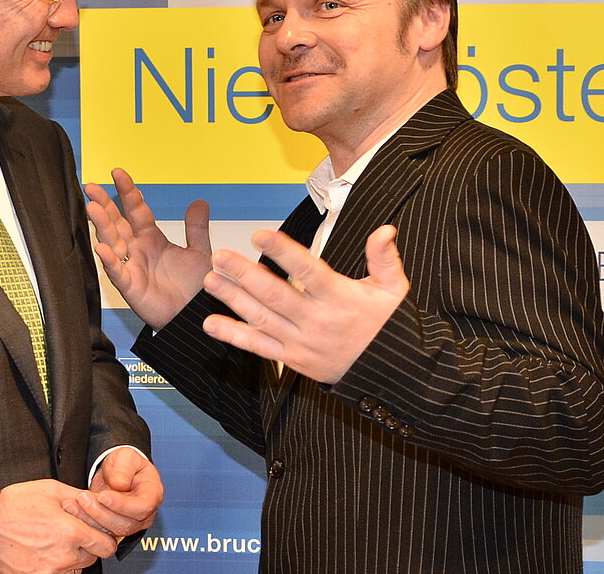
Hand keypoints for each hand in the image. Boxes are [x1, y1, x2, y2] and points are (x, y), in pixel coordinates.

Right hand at [0, 479, 117, 573]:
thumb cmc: (15, 503)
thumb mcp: (51, 489)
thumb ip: (80, 497)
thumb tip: (98, 501)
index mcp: (70, 532)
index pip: (106, 545)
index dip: (103, 537)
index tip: (95, 532)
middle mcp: (62, 556)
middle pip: (92, 558)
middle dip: (86, 545)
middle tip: (70, 533)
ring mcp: (48, 571)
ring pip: (75, 569)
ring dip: (71, 557)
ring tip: (53, 541)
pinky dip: (55, 567)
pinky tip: (43, 551)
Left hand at [68, 447, 162, 538]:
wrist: (116, 472)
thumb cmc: (125, 463)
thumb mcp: (126, 456)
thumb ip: (124, 468)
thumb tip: (120, 485)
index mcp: (152, 494)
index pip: (141, 507)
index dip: (122, 505)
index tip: (103, 496)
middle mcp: (144, 512)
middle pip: (126, 523)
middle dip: (102, 513)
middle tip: (84, 498)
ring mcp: (131, 522)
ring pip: (112, 531)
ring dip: (92, 518)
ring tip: (76, 503)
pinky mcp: (115, 527)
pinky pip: (102, 531)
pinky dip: (87, 521)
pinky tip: (75, 510)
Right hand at [84, 167, 211, 326]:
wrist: (195, 315)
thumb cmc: (194, 288)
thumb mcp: (199, 252)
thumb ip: (196, 228)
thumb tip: (199, 201)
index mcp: (152, 238)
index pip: (136, 210)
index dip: (128, 192)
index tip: (118, 173)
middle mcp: (138, 250)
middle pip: (117, 222)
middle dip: (105, 204)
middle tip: (91, 187)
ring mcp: (132, 266)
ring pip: (112, 242)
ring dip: (102, 226)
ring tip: (92, 208)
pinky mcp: (131, 286)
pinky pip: (117, 272)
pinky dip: (110, 261)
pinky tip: (102, 248)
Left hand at [201, 225, 409, 383]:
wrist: (385, 374)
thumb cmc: (386, 325)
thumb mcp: (393, 290)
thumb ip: (385, 258)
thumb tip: (385, 229)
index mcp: (339, 298)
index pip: (308, 271)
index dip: (283, 253)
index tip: (260, 235)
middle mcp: (316, 320)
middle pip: (275, 294)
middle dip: (245, 274)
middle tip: (220, 256)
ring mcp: (300, 341)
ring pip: (262, 318)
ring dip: (233, 299)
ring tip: (210, 279)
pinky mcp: (291, 359)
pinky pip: (259, 347)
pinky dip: (234, 336)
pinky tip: (211, 324)